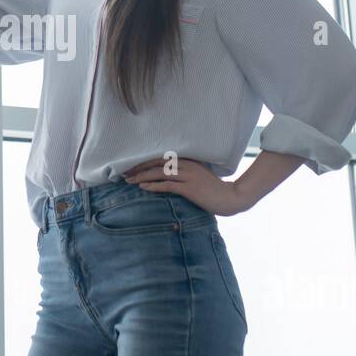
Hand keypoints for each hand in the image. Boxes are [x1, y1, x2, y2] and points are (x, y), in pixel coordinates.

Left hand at [122, 156, 251, 216]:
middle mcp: (187, 165)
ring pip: (160, 173)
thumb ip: (185, 172)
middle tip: (124, 172)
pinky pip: (167, 185)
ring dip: (142, 176)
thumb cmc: (214, 189)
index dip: (144, 161)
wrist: (231, 198)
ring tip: (129, 180)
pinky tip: (143, 187)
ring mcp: (188, 176)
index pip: (161, 157)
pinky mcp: (189, 188)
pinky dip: (153, 185)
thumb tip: (167, 174)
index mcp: (188, 160)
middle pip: (157, 162)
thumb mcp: (199, 176)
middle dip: (139, 167)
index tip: (131, 166)